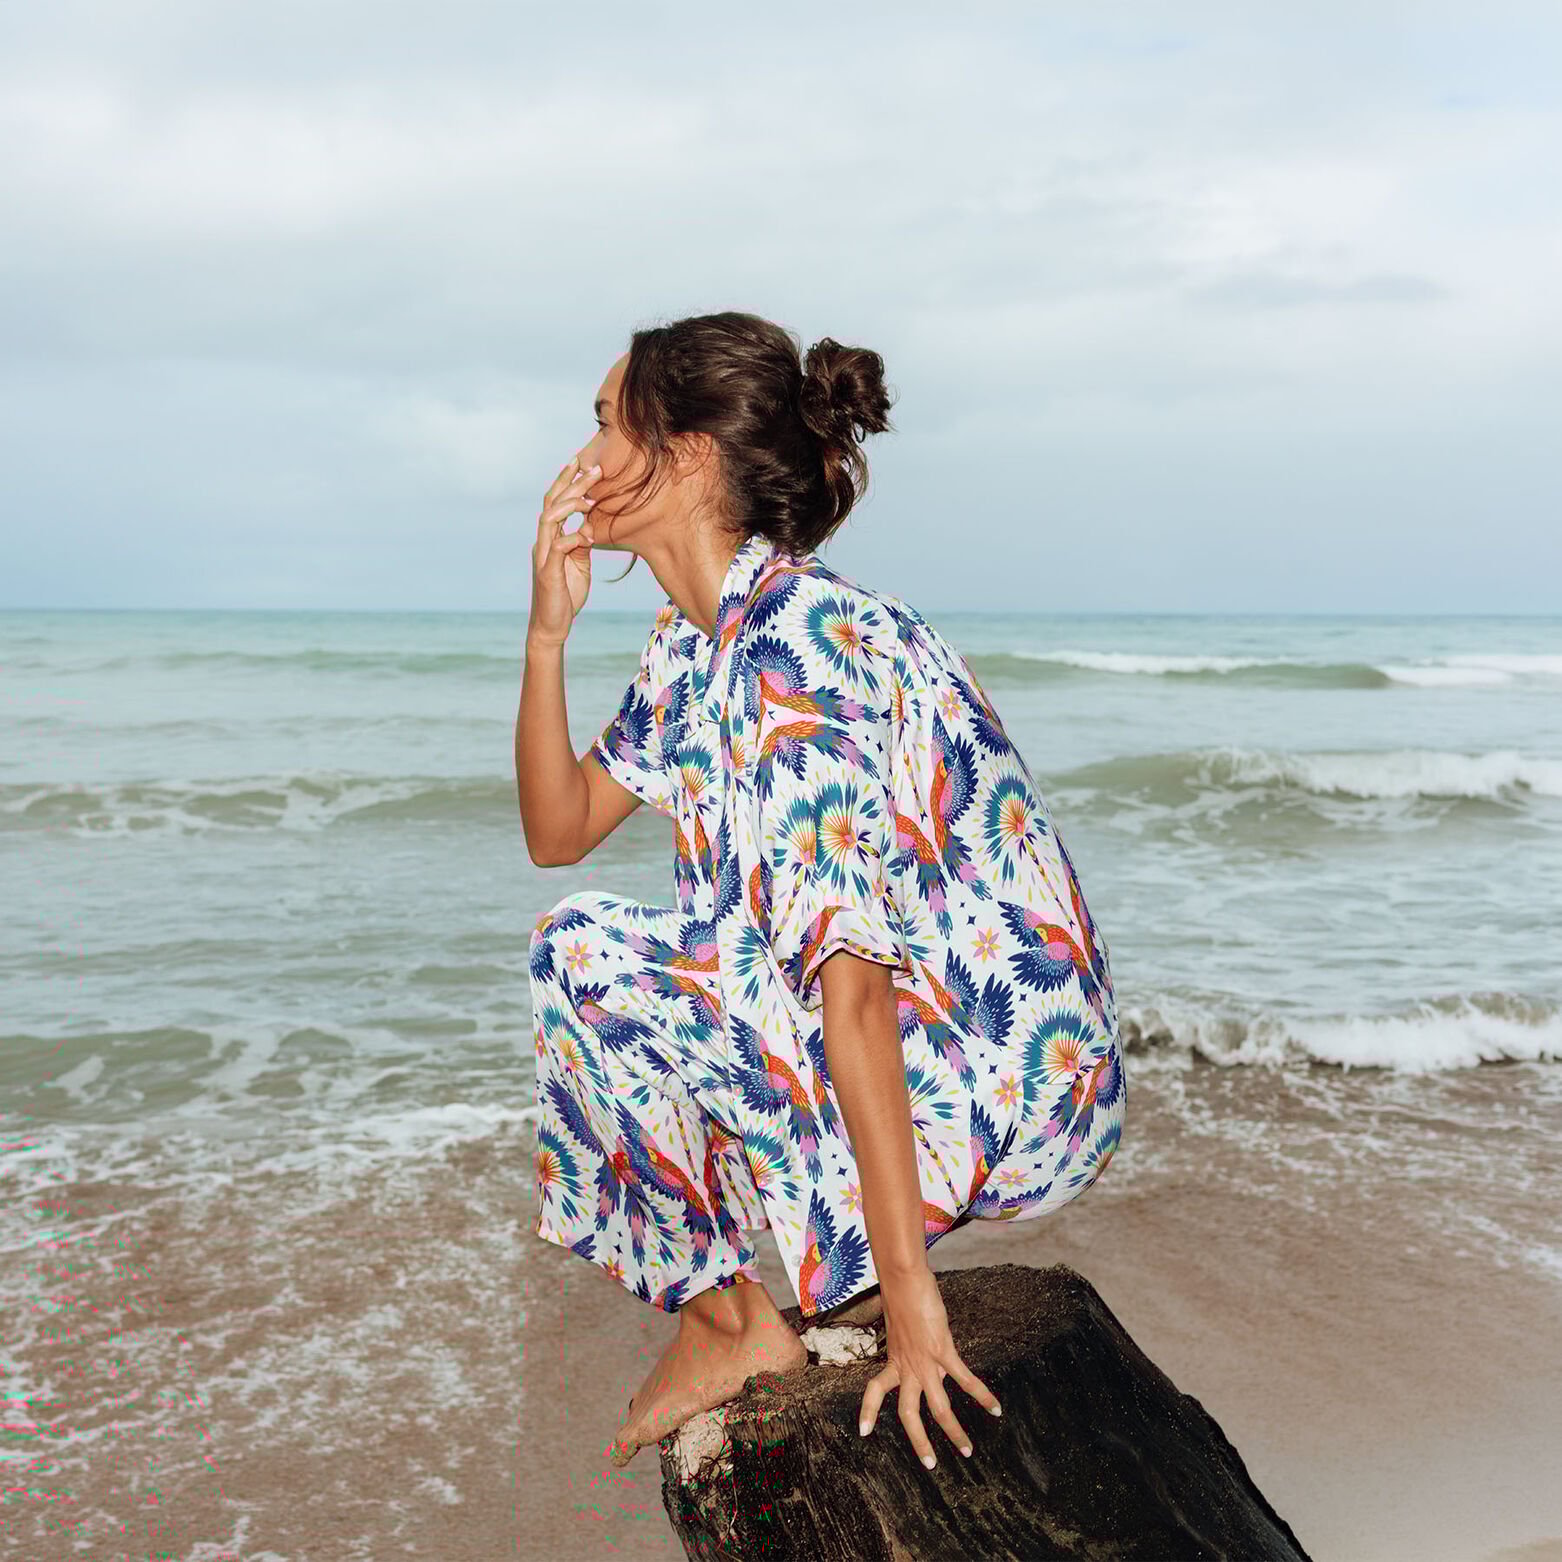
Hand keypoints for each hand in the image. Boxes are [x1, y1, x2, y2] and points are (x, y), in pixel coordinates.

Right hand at [529, 459, 600, 645]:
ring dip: (570, 505)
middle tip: (594, 467)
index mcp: (550, 538)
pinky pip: (558, 547)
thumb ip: (581, 543)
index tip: (583, 462)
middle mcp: (543, 542)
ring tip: (590, 498)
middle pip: (552, 503)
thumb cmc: (565, 595)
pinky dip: (573, 538)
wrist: (552, 625)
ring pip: (549, 519)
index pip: (555, 502)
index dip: (567, 481)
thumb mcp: (579, 564)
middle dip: (571, 482)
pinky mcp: (548, 572)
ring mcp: (543, 556)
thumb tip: (590, 525)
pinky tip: (587, 535)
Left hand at [857, 1266, 1000, 1468]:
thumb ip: (910, 1344)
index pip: (874, 1390)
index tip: (863, 1431)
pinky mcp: (943, 1350)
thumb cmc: (903, 1296)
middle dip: (920, 1442)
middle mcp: (907, 1366)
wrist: (904, 1279)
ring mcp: (925, 1361)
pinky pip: (965, 1380)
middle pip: (908, 1414)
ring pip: (939, 1408)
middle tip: (931, 1464)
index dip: (868, 1411)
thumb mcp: (900, 1326)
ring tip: (968, 1451)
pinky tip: (996, 1409)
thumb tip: (925, 1349)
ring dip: (954, 1432)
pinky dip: (981, 1396)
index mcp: (894, 1360)